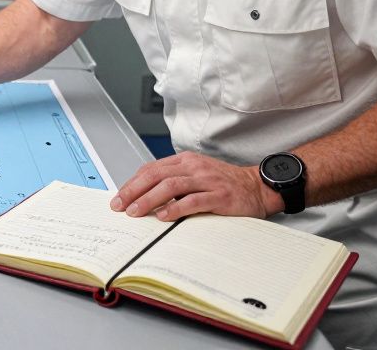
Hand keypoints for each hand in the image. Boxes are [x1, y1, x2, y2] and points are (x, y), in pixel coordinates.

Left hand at [110, 151, 281, 220]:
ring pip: (170, 186)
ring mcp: (207, 180)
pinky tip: (164, 216)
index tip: (119, 197)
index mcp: (185, 160)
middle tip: (120, 205)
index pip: (151, 169)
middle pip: (156, 175)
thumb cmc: (224, 184)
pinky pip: (193, 200)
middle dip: (133, 191)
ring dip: (149, 200)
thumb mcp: (195, 176)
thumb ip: (173, 182)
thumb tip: (143, 196)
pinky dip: (175, 208)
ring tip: (136, 212)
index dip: (132, 183)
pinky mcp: (219, 195)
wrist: (257, 187)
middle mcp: (194, 167)